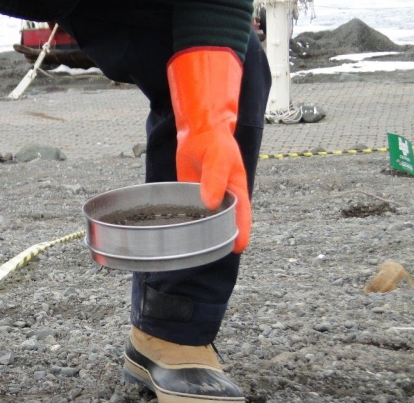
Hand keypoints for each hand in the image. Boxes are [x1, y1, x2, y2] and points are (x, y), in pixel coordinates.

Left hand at [168, 48, 250, 252]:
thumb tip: (211, 203)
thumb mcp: (218, 158)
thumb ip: (214, 179)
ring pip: (205, 221)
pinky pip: (189, 213)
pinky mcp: (190, 198)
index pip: (242, 216)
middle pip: (224, 223)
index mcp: (236, 191)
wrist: (198, 133)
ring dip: (200, 233)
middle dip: (220, 238)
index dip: (241, 233)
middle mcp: (222, 199)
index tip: (238, 248)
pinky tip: (177, 232)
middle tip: (211, 252)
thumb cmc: (216, 143)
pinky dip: (185, 222)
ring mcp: (206, 200)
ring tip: (192, 249)